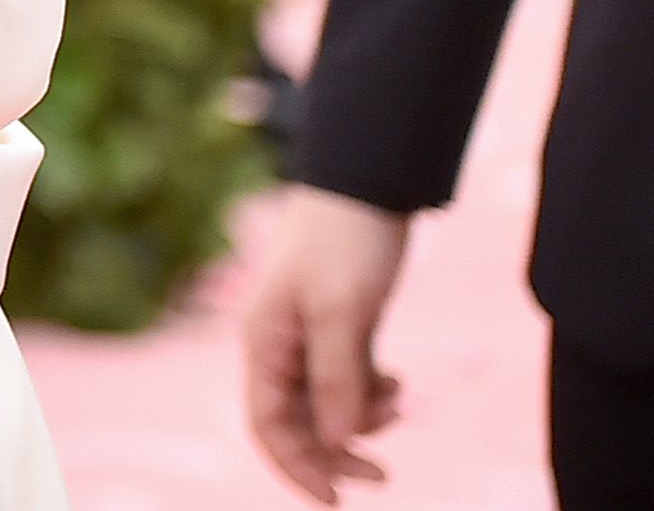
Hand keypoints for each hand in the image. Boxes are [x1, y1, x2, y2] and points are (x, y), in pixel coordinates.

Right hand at [242, 187, 409, 500]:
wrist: (365, 185)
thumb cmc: (345, 242)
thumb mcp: (344, 312)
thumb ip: (338, 379)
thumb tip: (341, 439)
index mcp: (264, 342)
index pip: (267, 424)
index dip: (297, 466)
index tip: (337, 498)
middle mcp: (278, 345)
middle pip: (298, 422)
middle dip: (337, 450)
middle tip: (385, 474)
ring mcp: (307, 337)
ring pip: (328, 404)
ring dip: (363, 418)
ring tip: (400, 398)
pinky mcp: (337, 328)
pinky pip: (349, 381)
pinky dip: (373, 393)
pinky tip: (398, 382)